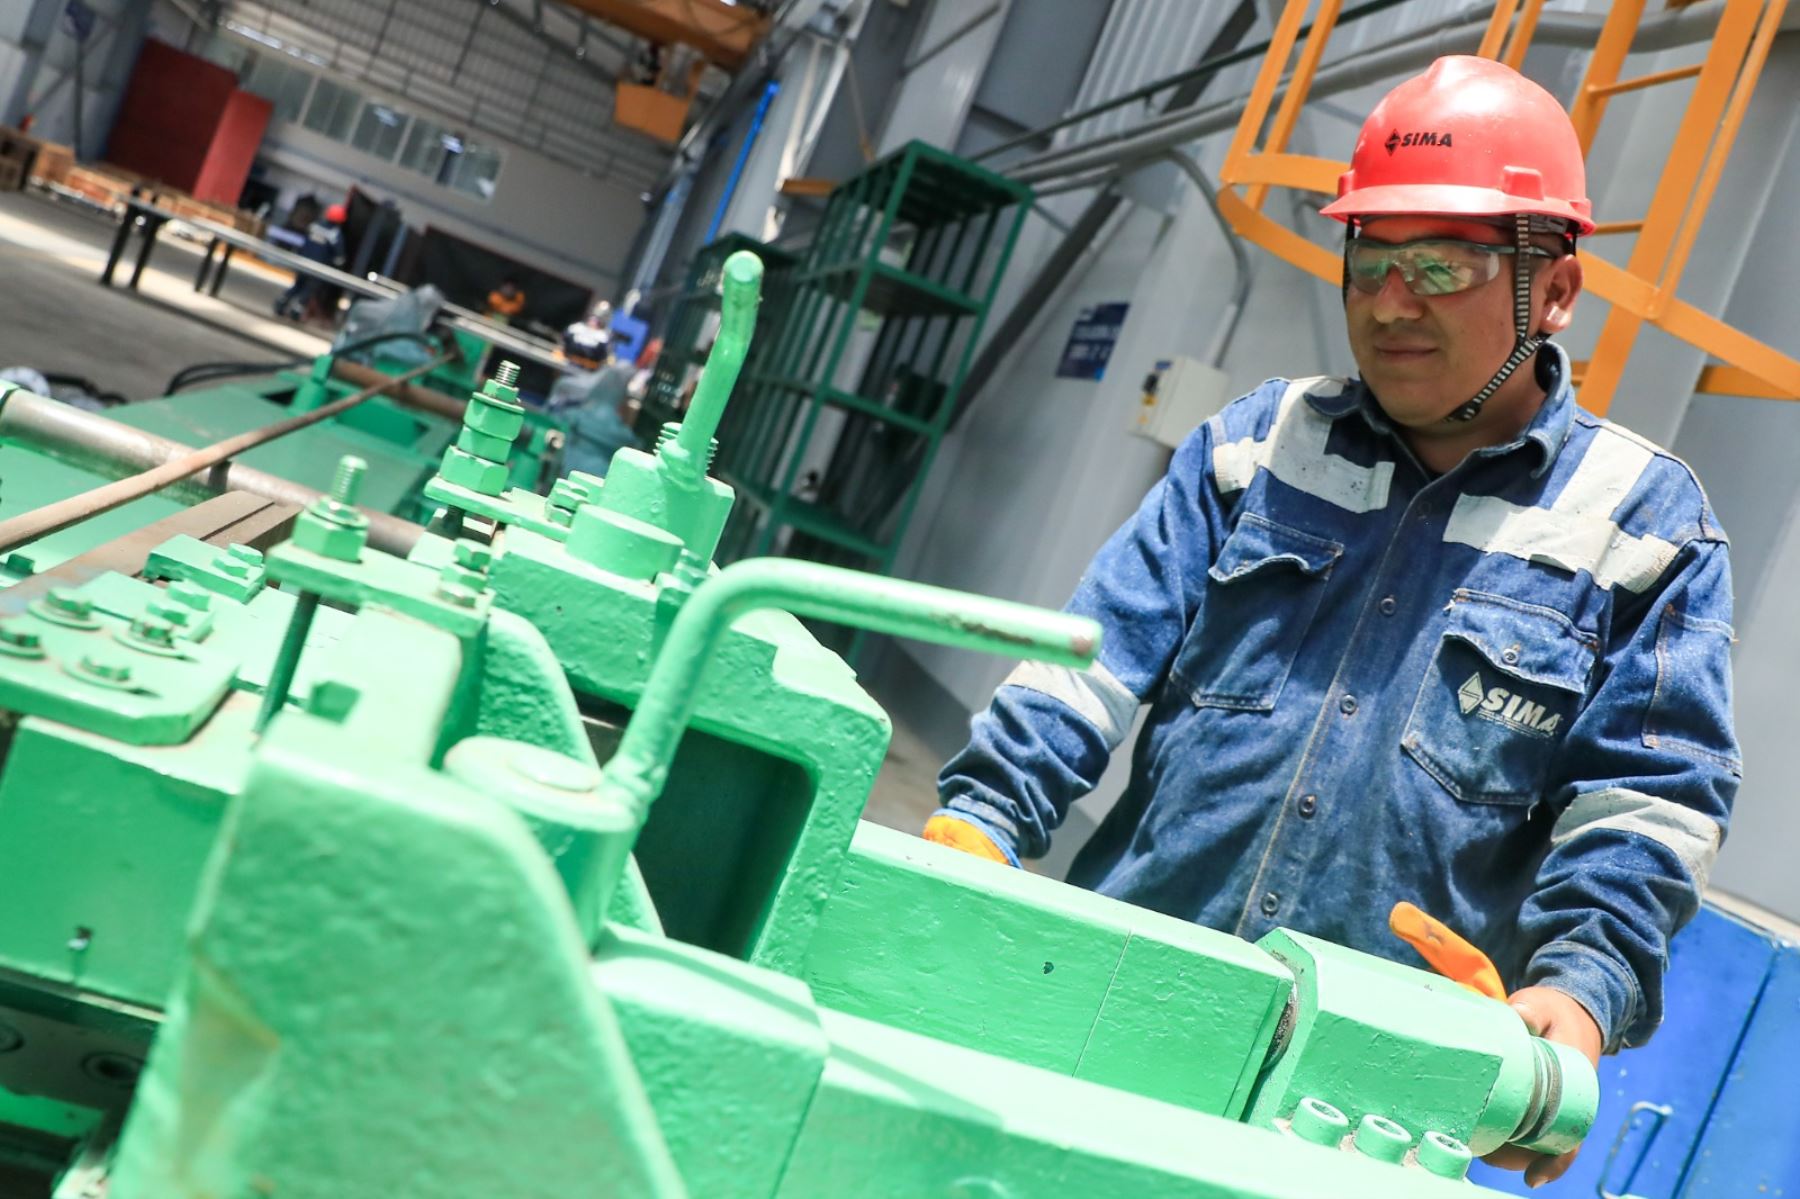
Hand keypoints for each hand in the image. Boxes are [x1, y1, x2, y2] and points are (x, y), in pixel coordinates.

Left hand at [1481, 986, 1602, 1187]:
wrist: (1569, 1010)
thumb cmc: (1555, 1011)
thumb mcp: (1545, 1005)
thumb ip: (1533, 1008)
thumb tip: (1519, 1013)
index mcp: (1577, 1088)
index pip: (1572, 1136)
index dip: (1554, 1161)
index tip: (1532, 1179)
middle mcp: (1569, 1105)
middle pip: (1545, 1147)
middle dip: (1514, 1156)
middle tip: (1482, 1152)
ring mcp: (1552, 1105)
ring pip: (1531, 1142)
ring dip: (1505, 1148)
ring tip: (1474, 1142)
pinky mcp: (1536, 1101)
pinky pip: (1524, 1129)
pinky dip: (1504, 1135)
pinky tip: (1480, 1134)